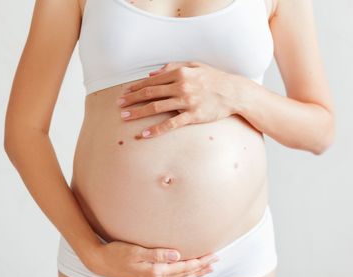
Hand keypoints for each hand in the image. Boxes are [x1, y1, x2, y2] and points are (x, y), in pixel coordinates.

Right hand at [86, 240, 219, 276]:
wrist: (101, 263)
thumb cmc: (118, 252)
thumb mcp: (136, 250)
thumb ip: (157, 253)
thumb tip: (177, 255)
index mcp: (155, 271)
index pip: (184, 267)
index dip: (199, 261)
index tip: (212, 255)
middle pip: (185, 274)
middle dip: (202, 268)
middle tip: (217, 260)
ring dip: (195, 276)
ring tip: (208, 271)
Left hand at [117, 61, 240, 137]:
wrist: (234, 92)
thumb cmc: (214, 79)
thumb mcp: (195, 66)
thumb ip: (173, 67)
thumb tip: (152, 74)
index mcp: (180, 73)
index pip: (152, 81)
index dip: (136, 87)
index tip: (125, 93)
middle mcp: (181, 86)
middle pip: (150, 94)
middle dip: (131, 99)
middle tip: (118, 106)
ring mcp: (187, 102)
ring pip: (156, 107)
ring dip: (138, 113)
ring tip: (125, 117)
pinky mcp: (193, 116)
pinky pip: (171, 124)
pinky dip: (156, 129)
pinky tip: (145, 134)